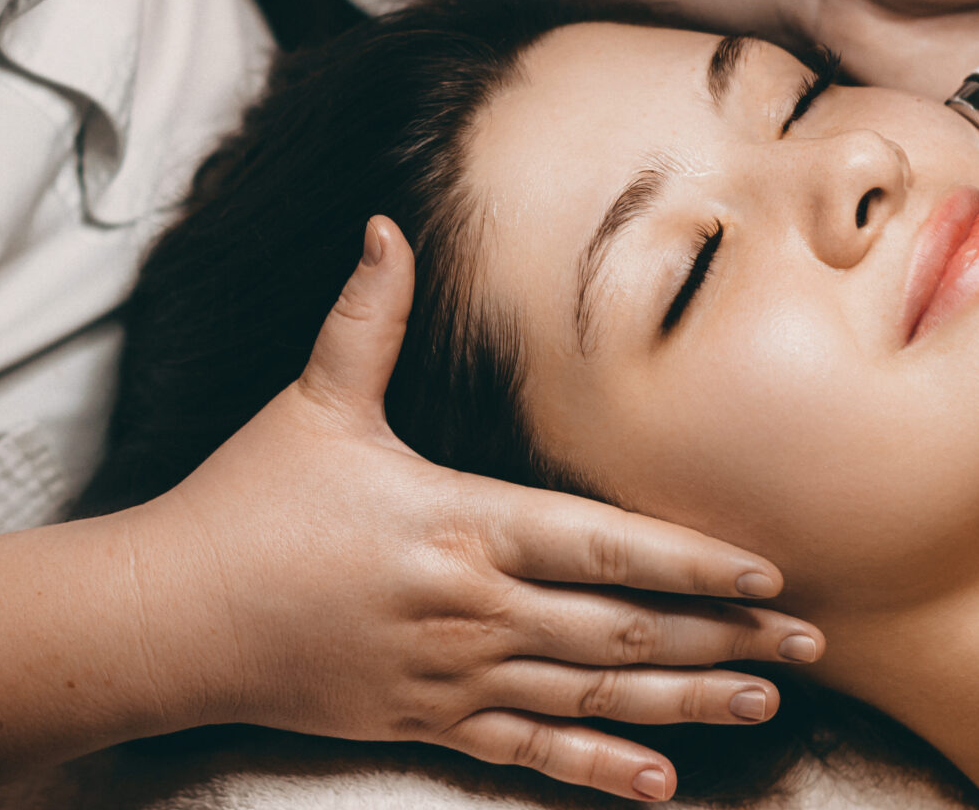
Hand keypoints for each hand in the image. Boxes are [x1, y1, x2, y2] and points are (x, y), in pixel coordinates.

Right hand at [132, 217, 820, 802]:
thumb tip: (386, 224)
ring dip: (685, 704)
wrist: (171, 617)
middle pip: (621, 630)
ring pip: (591, 696)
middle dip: (722, 640)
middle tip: (807, 647)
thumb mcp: (312, 403)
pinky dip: (596, 770)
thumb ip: (367, 316)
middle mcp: (470, 607)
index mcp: (458, 522)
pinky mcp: (423, 721)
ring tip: (763, 707)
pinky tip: (659, 784)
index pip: (602, 543)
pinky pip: (527, 752)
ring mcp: (450, 674)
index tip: (767, 574)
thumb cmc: (243, 504)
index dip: (692, 562)